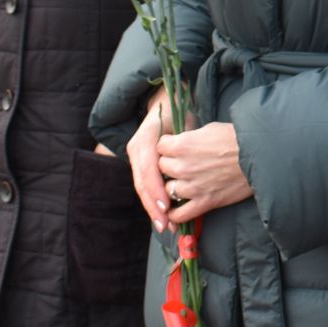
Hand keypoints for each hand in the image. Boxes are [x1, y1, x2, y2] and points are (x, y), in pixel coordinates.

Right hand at [128, 89, 196, 229]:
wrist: (166, 101)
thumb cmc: (180, 112)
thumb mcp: (184, 122)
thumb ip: (184, 143)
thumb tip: (191, 163)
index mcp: (146, 138)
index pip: (148, 168)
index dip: (156, 189)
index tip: (167, 206)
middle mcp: (137, 149)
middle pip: (142, 182)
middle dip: (153, 205)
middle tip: (165, 224)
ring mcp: (136, 157)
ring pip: (142, 187)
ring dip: (153, 208)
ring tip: (165, 225)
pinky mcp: (140, 164)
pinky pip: (145, 186)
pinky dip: (153, 202)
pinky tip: (163, 216)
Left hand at [157, 121, 249, 226]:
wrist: (259, 156)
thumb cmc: (237, 139)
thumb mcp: (209, 129)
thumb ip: (189, 138)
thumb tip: (180, 143)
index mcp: (183, 144)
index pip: (160, 146)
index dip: (167, 147)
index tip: (173, 148)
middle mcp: (183, 166)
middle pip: (161, 168)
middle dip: (169, 165)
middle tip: (181, 165)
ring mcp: (192, 186)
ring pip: (167, 190)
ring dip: (173, 187)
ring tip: (184, 183)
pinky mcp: (204, 202)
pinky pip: (179, 214)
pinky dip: (175, 214)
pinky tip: (176, 210)